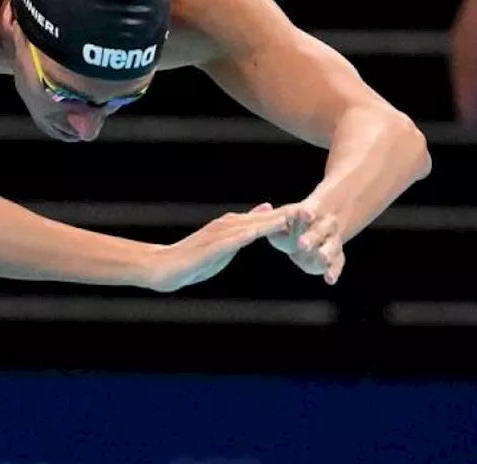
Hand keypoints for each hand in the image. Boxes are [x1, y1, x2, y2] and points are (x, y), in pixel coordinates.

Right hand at [148, 203, 299, 292]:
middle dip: (285, 216)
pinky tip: (255, 234)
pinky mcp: (208, 249)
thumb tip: (266, 212)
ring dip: (269, 223)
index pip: (265, 220)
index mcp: (232, 226)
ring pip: (248, 228)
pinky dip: (242, 237)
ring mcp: (216, 237)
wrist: (163, 267)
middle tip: (311, 210)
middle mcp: (226, 226)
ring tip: (291, 219)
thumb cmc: (194, 259)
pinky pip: (228, 243)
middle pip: (261, 220)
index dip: (288, 217)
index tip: (312, 214)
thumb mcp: (225, 244)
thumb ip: (246, 229)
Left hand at [267, 198, 344, 284]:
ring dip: (326, 252)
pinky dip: (333, 272)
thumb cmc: (290, 227)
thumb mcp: (278, 224)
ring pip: (332, 246)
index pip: (309, 211)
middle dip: (312, 237)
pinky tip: (329, 279)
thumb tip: (259, 218)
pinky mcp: (335, 257)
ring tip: (322, 257)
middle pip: (320, 230)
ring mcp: (332, 241)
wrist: (309, 237)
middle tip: (302, 244)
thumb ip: (270, 222)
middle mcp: (325, 226)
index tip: (304, 213)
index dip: (307, 213)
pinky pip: (337, 264)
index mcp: (310, 214)